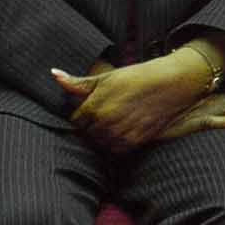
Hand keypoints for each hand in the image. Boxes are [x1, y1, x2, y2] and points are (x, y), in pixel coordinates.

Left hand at [56, 39, 224, 149]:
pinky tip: (122, 129)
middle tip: (103, 114)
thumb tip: (54, 75)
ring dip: (102, 136)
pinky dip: (115, 142)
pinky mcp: (135, 142)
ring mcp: (120, 134)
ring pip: (100, 144)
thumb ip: (78, 83)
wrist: (171, 84)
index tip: (89, 108)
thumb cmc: (137, 76)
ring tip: (113, 121)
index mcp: (95, 106)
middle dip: (90, 126)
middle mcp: (106, 123)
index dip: (80, 114)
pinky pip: (116, 149)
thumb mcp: (106, 76)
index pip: (75, 120)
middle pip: (86, 134)